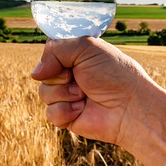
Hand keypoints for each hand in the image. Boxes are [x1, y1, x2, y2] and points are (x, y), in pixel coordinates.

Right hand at [31, 37, 153, 146]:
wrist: (129, 107)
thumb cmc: (114, 74)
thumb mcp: (86, 48)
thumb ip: (56, 49)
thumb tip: (35, 74)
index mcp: (77, 57)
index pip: (50, 52)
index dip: (52, 56)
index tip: (65, 59)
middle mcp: (71, 76)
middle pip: (43, 73)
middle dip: (59, 75)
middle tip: (78, 78)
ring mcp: (68, 97)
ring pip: (43, 93)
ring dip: (63, 93)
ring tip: (83, 95)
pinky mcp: (67, 117)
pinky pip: (50, 113)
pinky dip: (65, 111)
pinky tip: (81, 110)